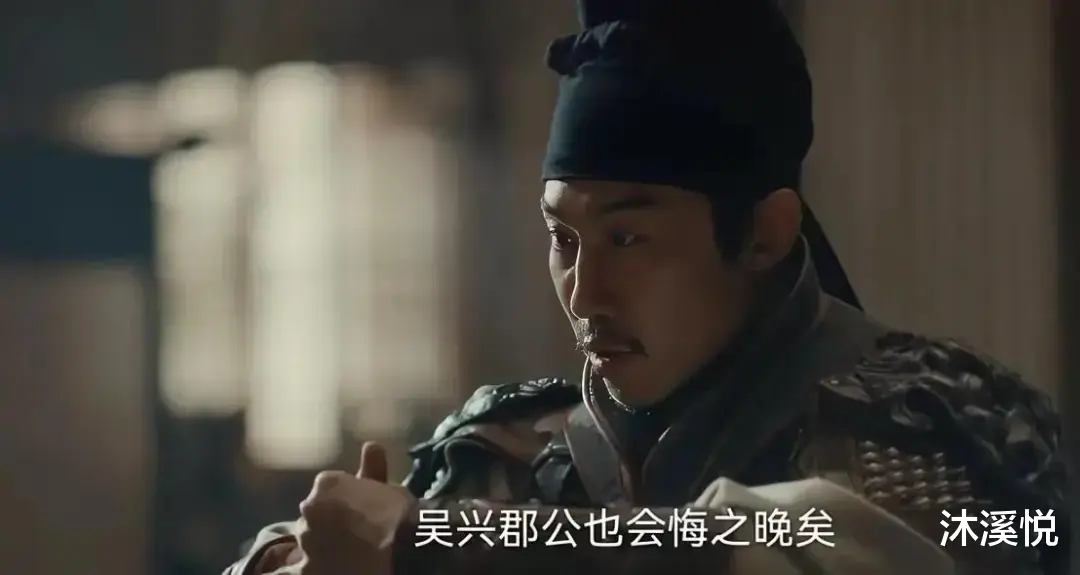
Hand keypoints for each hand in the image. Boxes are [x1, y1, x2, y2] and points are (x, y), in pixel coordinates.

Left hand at [295, 442, 416, 574]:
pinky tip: (318, 568)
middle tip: (352, 534)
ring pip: (307, 539)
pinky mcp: (305, 569)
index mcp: (327, 483)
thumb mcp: (392, 489)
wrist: (401, 555)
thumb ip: (374, 468)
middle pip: (315, 513)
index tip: (360, 510)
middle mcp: (308, 507)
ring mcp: (305, 539)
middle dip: (328, 521)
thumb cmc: (398, 518)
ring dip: (319, 544)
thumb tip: (371, 445)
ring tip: (342, 555)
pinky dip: (304, 568)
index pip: (330, 487)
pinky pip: (294, 570)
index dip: (345, 499)